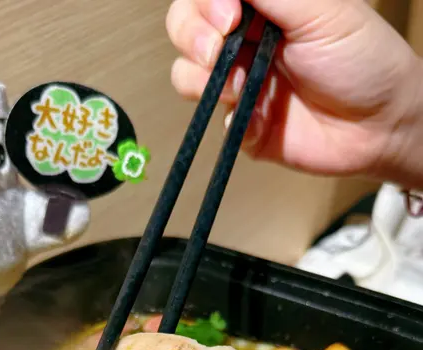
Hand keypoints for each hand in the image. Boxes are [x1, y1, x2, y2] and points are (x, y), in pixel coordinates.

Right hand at [166, 0, 422, 185]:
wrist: (378, 125)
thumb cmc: (362, 60)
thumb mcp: (320, 9)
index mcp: (263, 6)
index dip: (206, 3)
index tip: (228, 15)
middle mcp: (244, 39)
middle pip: (185, 26)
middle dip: (192, 35)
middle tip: (217, 48)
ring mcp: (239, 81)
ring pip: (186, 72)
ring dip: (205, 78)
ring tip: (243, 87)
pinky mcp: (240, 122)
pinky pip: (211, 119)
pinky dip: (232, 116)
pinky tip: (261, 118)